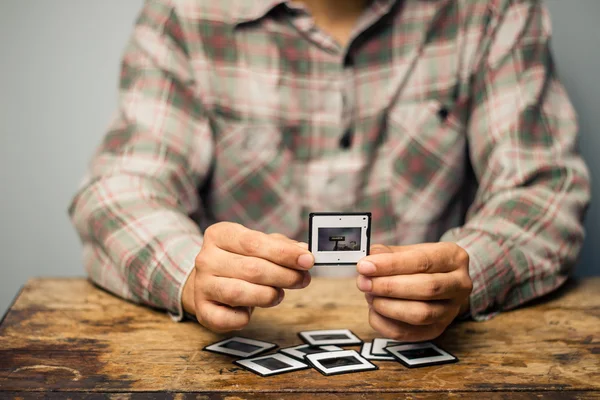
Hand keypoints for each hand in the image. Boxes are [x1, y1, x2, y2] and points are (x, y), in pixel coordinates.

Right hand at [182, 222, 313, 332]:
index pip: (254, 242)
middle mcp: (206, 259)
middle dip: (284, 276)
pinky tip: (251, 312)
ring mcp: (201, 285)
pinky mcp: (202, 310)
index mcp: (220, 235)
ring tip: (279, 294)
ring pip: (239, 293)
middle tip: (302, 279)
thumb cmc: (239, 260)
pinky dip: (244, 318)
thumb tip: (304, 251)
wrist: (208, 281)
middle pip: (251, 268)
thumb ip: (281, 246)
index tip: (308, 260)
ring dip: (268, 296)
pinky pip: (227, 318)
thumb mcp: (258, 245)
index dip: (284, 253)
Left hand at [357, 242, 471, 341]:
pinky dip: (385, 323)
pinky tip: (374, 310)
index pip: (423, 261)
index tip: (365, 266)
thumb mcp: (408, 250)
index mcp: (454, 258)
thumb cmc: (421, 264)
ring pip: (420, 314)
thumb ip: (387, 253)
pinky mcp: (437, 330)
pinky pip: (409, 333)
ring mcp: (451, 311)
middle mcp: (460, 285)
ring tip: (369, 295)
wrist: (440, 282)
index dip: (391, 265)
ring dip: (388, 306)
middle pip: (426, 288)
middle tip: (363, 282)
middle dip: (389, 286)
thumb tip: (368, 261)